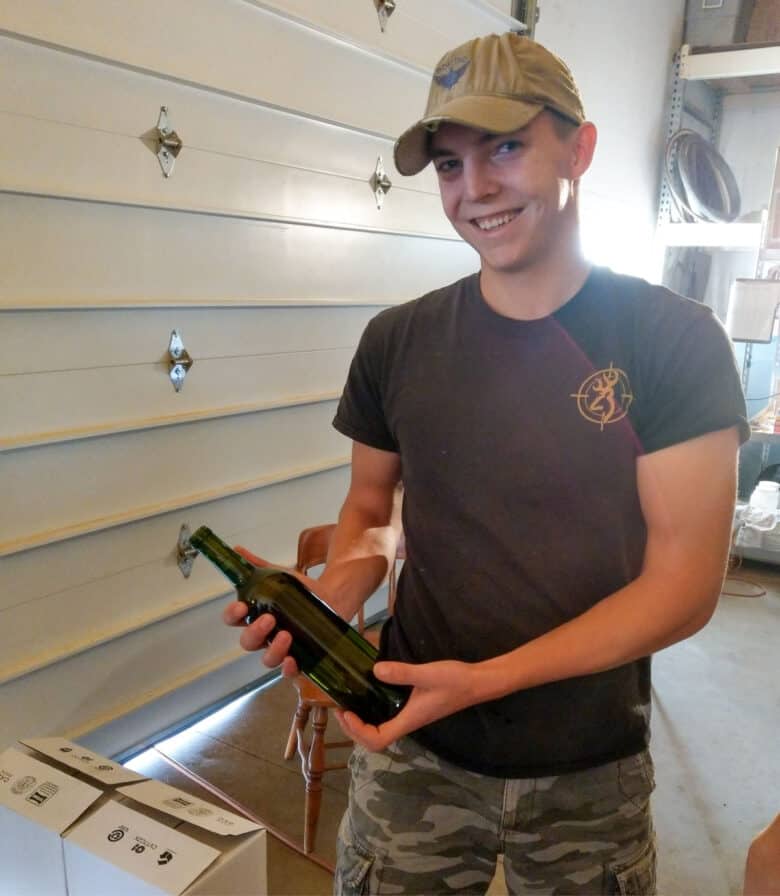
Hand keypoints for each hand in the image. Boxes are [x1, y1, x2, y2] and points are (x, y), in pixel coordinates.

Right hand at [220, 545, 328, 678]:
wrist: (332, 595)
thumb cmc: (300, 589)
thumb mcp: (278, 576)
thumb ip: (257, 565)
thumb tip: (237, 550)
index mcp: (255, 615)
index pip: (234, 620)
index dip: (232, 615)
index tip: (241, 607)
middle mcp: (265, 635)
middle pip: (248, 642)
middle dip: (255, 632)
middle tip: (269, 619)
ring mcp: (282, 647)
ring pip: (267, 659)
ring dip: (273, 650)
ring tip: (287, 634)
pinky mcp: (300, 656)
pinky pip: (289, 671)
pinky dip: (288, 669)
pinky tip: (292, 660)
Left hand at [335, 659, 477, 750]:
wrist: (477, 682)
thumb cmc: (454, 681)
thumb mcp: (427, 674)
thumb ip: (402, 673)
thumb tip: (375, 671)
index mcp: (408, 720)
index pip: (377, 740)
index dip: (358, 731)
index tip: (346, 712)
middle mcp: (407, 723)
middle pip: (374, 740)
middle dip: (354, 729)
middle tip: (340, 708)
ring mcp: (410, 717)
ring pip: (380, 730)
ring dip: (361, 723)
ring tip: (348, 705)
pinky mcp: (413, 708)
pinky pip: (387, 718)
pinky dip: (373, 713)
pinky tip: (369, 696)